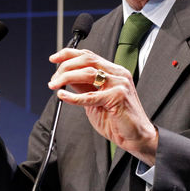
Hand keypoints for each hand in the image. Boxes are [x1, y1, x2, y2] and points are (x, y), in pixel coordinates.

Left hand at [48, 48, 157, 164]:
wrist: (135, 136)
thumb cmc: (117, 119)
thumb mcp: (95, 99)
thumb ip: (83, 86)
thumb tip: (65, 77)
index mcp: (114, 71)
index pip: (89, 55)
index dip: (69, 54)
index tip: (54, 59)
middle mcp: (118, 74)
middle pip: (87, 60)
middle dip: (66, 67)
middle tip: (53, 78)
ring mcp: (119, 84)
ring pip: (88, 73)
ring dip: (66, 78)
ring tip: (55, 85)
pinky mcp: (117, 97)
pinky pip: (90, 95)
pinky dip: (73, 96)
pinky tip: (62, 96)